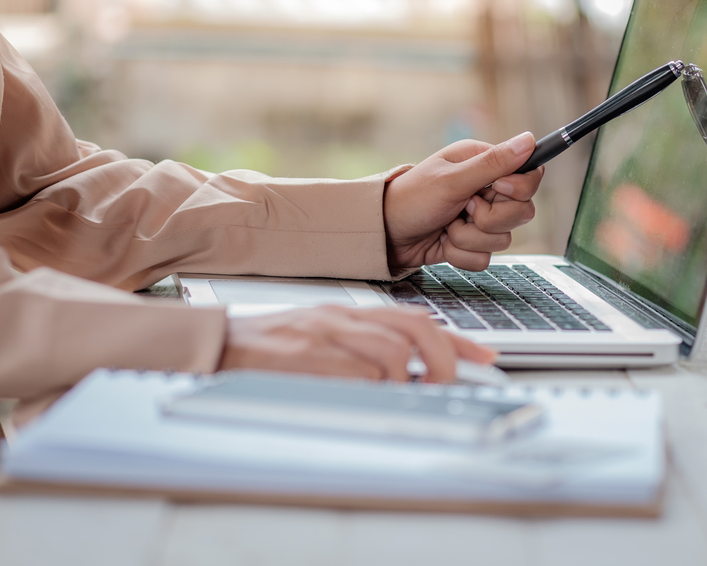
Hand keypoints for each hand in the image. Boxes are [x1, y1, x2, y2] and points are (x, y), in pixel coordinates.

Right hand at [219, 305, 496, 382]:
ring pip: (395, 353)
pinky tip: (362, 395)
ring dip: (404, 381)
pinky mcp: (311, 356)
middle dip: (443, 360)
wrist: (220, 344)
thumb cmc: (270, 348)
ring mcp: (329, 334)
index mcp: (352, 312)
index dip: (458, 339)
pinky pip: (361, 372)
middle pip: (418, 330)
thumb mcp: (323, 337)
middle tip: (443, 385)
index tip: (485, 357)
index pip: (418, 319)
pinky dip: (373, 388)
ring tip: (392, 394)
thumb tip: (406, 372)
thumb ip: (362, 346)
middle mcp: (346, 317)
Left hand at [384, 132, 545, 272]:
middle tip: (462, 209)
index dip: (517, 190)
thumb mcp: (452, 179)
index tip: (493, 189)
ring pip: (503, 239)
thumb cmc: (410, 199)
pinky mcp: (471, 243)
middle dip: (489, 219)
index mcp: (483, 165)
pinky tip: (443, 242)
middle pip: (522, 213)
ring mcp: (479, 219)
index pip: (529, 177)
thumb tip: (529, 140)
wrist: (383, 235)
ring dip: (469, 238)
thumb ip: (493, 163)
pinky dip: (461, 254)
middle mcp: (485, 190)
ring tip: (446, 226)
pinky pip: (485, 258)